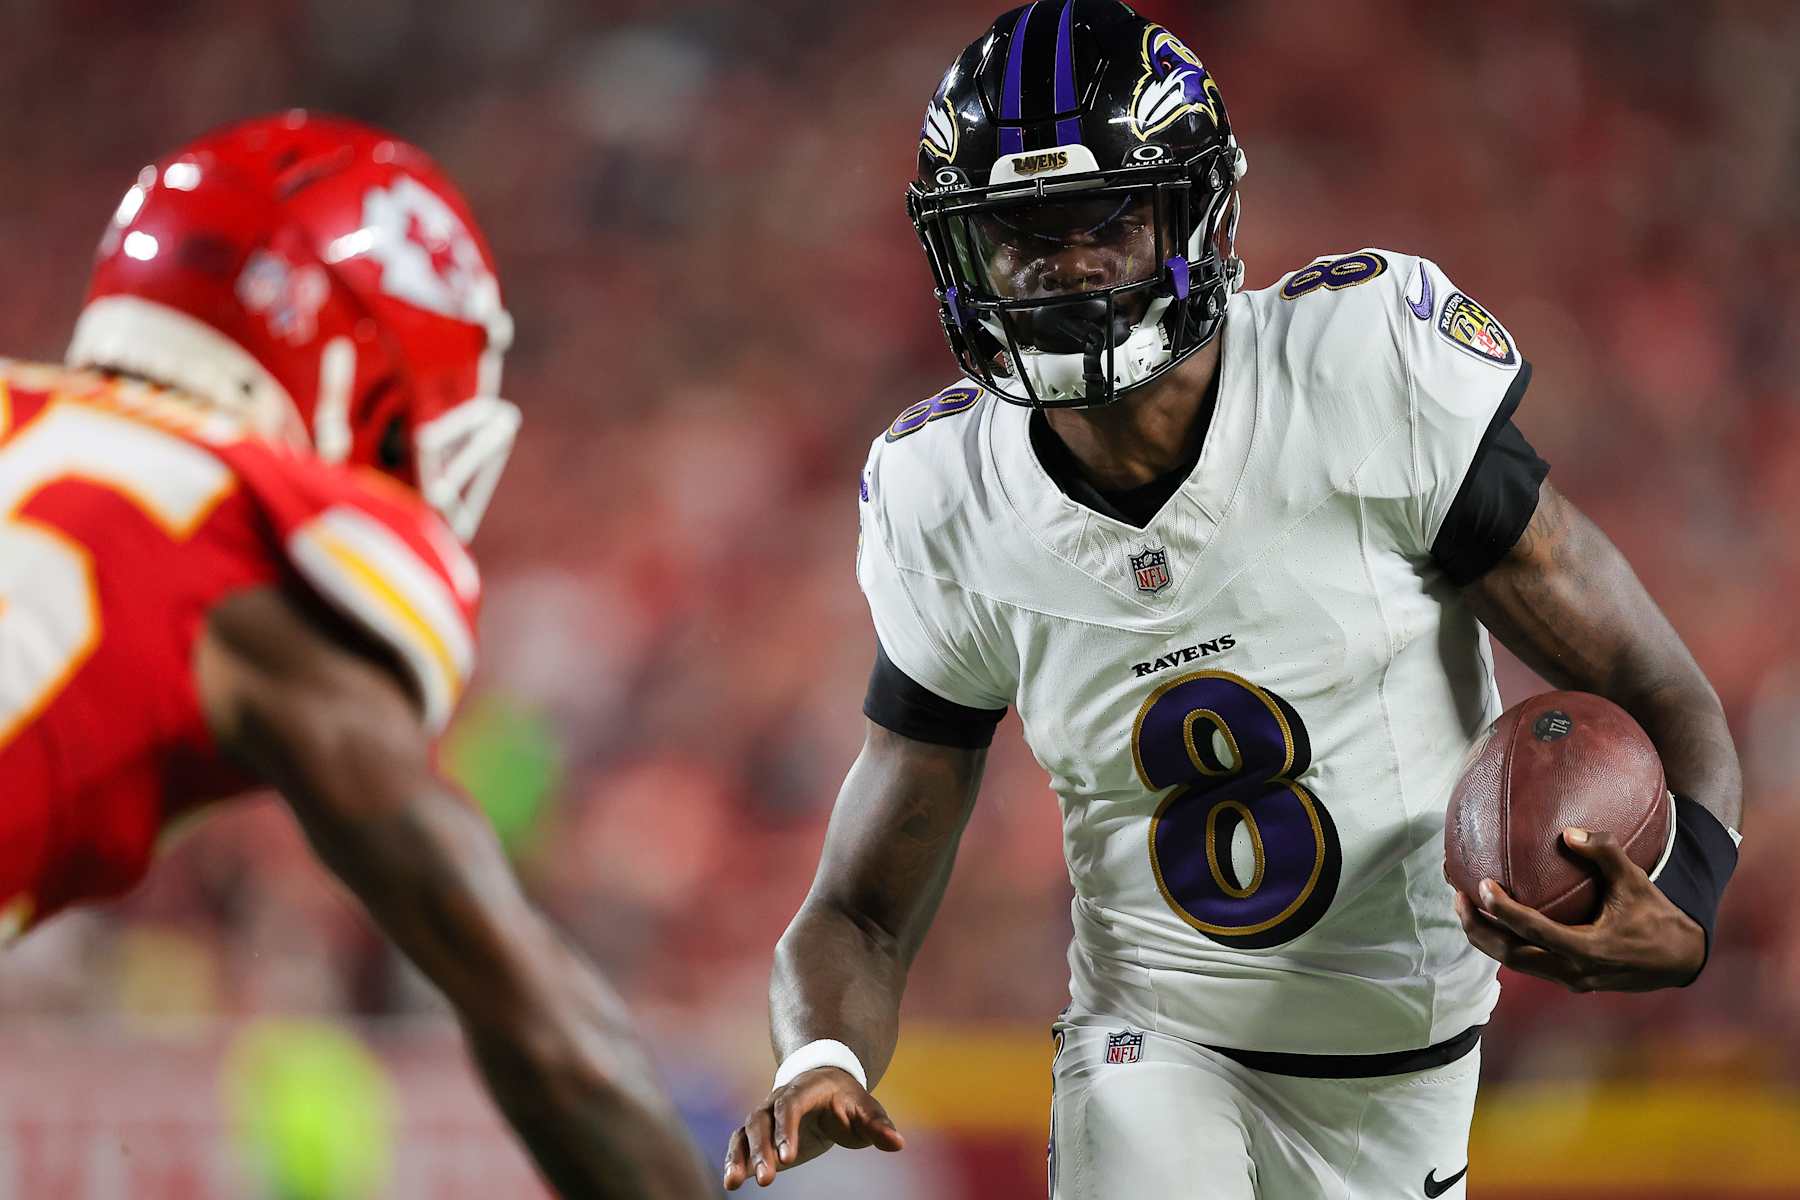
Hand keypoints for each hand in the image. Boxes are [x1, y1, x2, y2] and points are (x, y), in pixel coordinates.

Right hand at [722, 1067, 904, 1189]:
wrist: (825, 1084)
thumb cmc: (848, 1099)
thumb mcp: (866, 1107)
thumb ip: (878, 1125)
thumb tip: (897, 1143)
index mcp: (804, 1089)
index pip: (790, 1106)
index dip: (786, 1130)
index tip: (787, 1158)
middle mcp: (777, 1099)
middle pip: (761, 1119)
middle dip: (761, 1148)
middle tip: (767, 1178)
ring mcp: (765, 1115)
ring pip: (744, 1131)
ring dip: (738, 1156)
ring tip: (732, 1183)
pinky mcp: (759, 1134)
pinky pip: (740, 1143)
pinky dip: (734, 1160)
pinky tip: (731, 1182)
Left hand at [1453, 827, 1704, 991]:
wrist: (1679, 960)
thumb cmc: (1657, 917)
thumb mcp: (1636, 882)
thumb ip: (1606, 853)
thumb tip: (1569, 831)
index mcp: (1587, 950)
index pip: (1533, 931)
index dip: (1504, 911)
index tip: (1481, 885)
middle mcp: (1572, 971)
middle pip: (1510, 956)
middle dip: (1478, 928)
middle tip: (1458, 896)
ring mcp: (1568, 979)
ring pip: (1514, 963)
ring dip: (1486, 937)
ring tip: (1466, 905)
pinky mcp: (1568, 979)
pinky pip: (1527, 963)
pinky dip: (1505, 942)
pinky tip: (1493, 918)